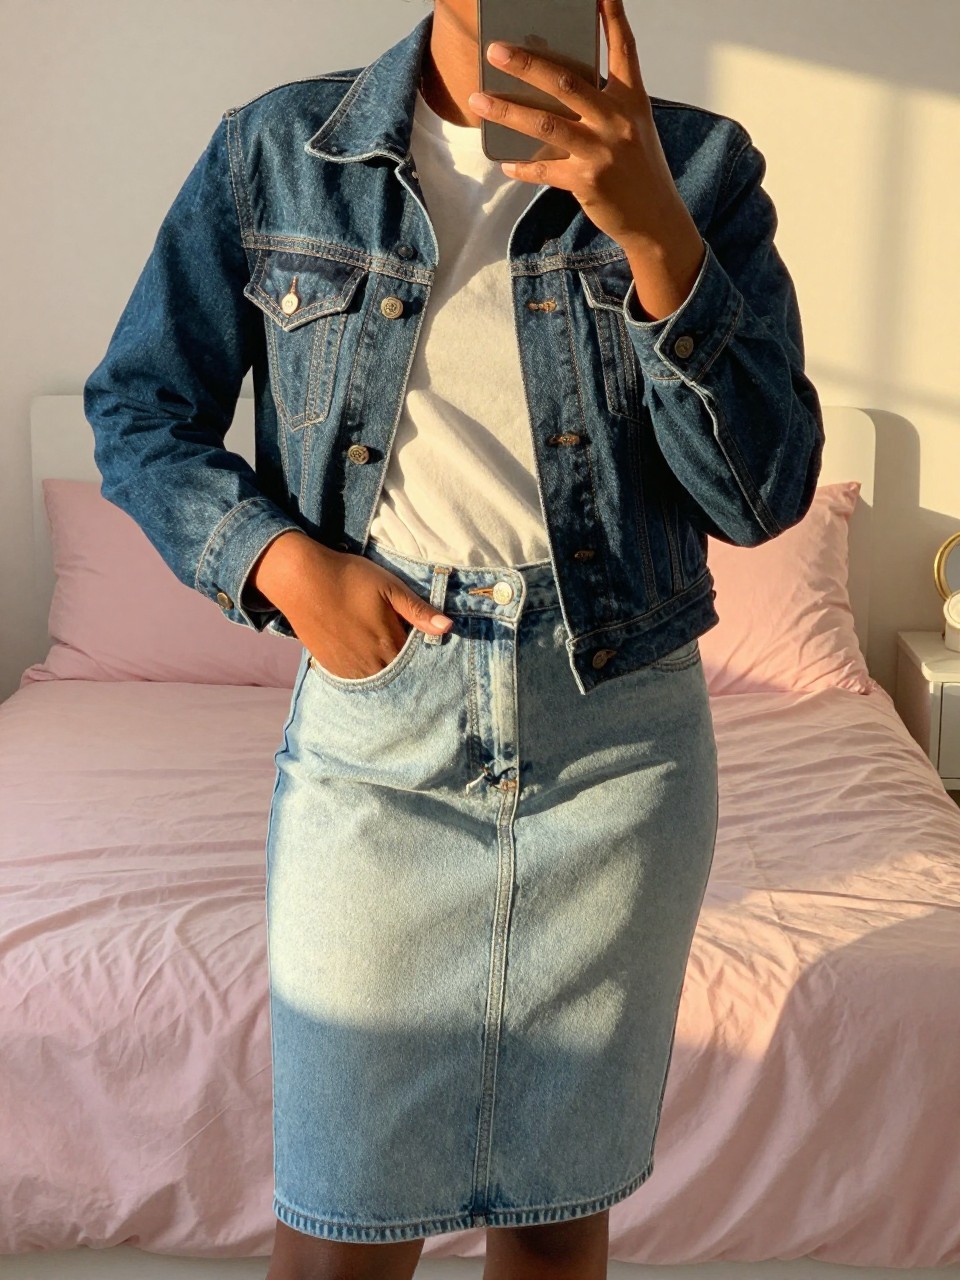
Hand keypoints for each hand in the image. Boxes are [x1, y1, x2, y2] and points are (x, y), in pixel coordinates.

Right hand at [249, 534, 452, 679]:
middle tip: (403, 649)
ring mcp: (349, 667)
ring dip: (384, 672)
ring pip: (377, 680)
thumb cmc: (348, 578)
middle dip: (406, 667)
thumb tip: (448, 627)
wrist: (300, 579)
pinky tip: (365, 659)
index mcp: (389, 642)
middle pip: (398, 674)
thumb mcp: (389, 587)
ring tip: (383, 653)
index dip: (421, 654)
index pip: (416, 661)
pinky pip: (355, 680)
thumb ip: (418, 611)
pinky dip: (364, 673)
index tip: (423, 645)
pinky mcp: (331, 666)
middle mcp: (371, 662)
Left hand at [468, 0, 699, 256]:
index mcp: (631, 100)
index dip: (611, 15)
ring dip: (506, 112)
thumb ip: (601, 105)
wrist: (654, 218)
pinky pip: (544, 170)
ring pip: (544, 124)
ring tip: (477, 100)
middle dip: (526, 64)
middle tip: (495, 50)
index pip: (623, 48)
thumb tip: (553, 87)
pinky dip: (522, 166)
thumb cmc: (638, 168)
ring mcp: (602, 151)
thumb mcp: (632, 127)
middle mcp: (618, 120)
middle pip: (565, 82)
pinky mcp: (587, 182)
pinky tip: (505, 160)